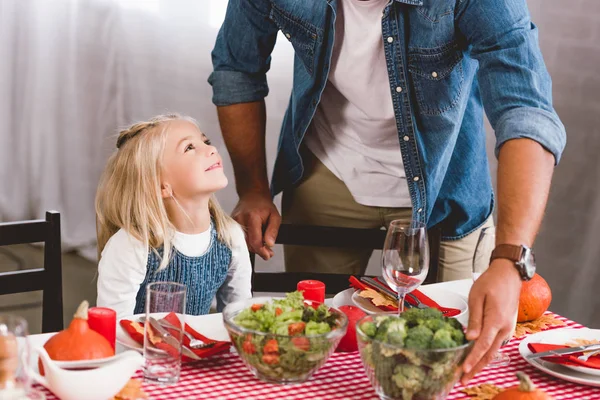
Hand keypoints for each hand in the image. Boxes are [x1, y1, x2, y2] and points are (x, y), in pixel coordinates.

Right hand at [232, 191, 280, 259]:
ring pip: (242, 243)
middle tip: (268, 251)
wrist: (252, 195)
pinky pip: (239, 239)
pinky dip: (247, 241)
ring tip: (263, 244)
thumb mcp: (275, 216)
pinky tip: (254, 239)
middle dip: (258, 249)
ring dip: (253, 246)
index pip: (254, 240)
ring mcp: (233, 223)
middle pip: (247, 244)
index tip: (268, 255)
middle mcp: (239, 220)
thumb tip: (269, 244)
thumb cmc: (264, 206)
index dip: (261, 251)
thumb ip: (273, 231)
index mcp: (251, 217)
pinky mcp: (230, 225)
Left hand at [461, 259, 520, 383]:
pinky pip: (495, 345)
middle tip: (462, 380)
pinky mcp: (506, 328)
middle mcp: (504, 328)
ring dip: (481, 363)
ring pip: (493, 351)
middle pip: (489, 354)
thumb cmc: (491, 282)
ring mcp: (507, 329)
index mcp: (496, 320)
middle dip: (475, 368)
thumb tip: (469, 338)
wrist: (509, 275)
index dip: (472, 359)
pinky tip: (476, 359)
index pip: (483, 345)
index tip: (464, 370)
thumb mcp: (477, 297)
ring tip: (467, 373)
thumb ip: (474, 319)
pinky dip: (486, 354)